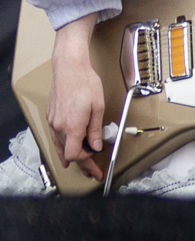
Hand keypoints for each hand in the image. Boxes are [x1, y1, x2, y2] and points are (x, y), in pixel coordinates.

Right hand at [47, 17, 106, 180]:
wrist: (69, 67)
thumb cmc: (85, 82)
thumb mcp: (98, 106)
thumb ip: (96, 130)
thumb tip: (96, 147)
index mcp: (73, 126)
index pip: (76, 155)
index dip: (87, 161)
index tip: (97, 163)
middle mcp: (60, 127)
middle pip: (70, 154)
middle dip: (83, 165)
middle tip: (92, 172)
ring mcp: (54, 123)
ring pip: (62, 148)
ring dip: (73, 157)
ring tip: (83, 167)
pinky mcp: (51, 117)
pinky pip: (56, 138)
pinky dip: (63, 148)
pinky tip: (66, 153)